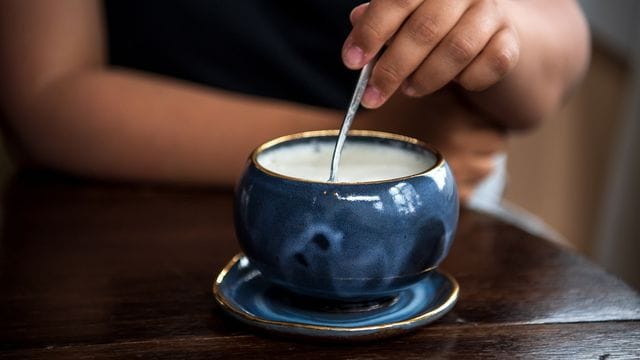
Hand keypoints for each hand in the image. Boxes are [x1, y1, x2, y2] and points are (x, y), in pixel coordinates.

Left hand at [343, 0, 519, 108]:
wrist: (490, 32)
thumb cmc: (437, 25)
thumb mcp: (403, 18)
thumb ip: (380, 18)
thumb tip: (356, 21)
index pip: (397, 0)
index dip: (371, 32)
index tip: (352, 61)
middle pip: (425, 29)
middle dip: (392, 68)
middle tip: (373, 95)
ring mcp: (491, 12)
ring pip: (458, 49)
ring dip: (426, 77)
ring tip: (409, 90)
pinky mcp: (511, 41)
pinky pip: (489, 66)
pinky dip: (468, 81)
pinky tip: (455, 84)